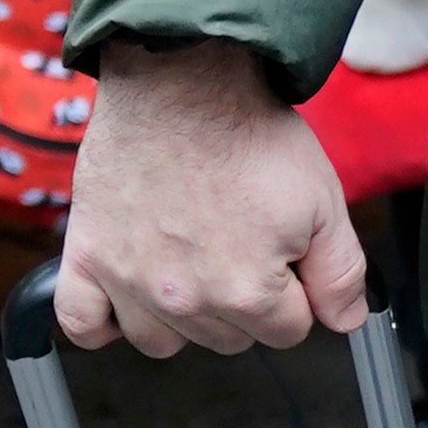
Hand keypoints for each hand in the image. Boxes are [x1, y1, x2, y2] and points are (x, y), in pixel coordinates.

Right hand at [56, 38, 367, 355]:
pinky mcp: (85, 258)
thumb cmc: (251, 139)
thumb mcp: (324, 203)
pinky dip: (101, 322)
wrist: (182, 86)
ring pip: (161, 341)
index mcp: (246, 291)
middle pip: (227, 339)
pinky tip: (128, 300)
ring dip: (182, 316)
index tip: (288, 254)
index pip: (288, 332)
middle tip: (243, 243)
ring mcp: (127, 282)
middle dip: (246, 303)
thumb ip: (341, 273)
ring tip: (193, 262)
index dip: (298, 293)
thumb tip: (346, 321)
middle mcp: (182, 299)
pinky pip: (82, 323)